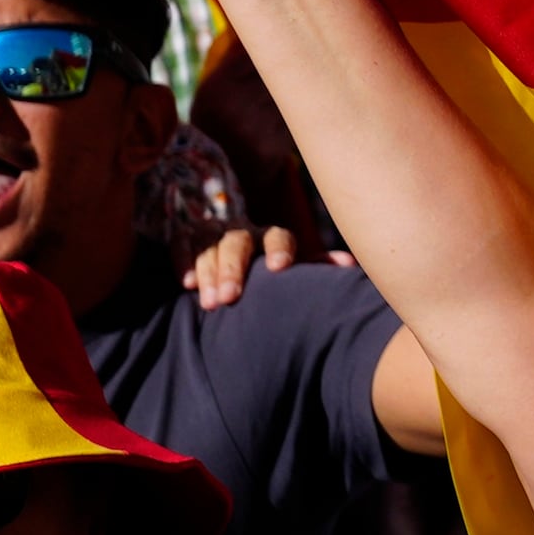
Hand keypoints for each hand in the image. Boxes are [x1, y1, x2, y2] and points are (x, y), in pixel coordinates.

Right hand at [182, 220, 304, 310]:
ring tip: (210, 304)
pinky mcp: (188, 236)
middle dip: (232, 269)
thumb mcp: (288, 264)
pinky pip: (183, 244)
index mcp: (269, 237)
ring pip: (210, 246)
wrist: (230, 250)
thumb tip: (350, 264)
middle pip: (237, 243)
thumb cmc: (265, 266)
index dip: (279, 249)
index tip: (280, 268)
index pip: (278, 236)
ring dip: (209, 273)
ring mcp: (213, 232)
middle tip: (229, 298)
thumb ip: (314, 265)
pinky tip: (188, 283)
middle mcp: (242, 230)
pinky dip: (184, 261)